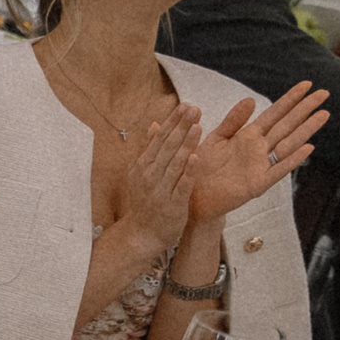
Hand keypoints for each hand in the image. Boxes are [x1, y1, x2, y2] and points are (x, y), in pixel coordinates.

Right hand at [117, 104, 201, 258]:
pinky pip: (181, 185)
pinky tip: (196, 157)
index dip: (173, 121)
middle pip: (167, 146)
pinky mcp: (171, 205)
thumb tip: (155, 125)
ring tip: (197, 126)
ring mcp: (159, 190)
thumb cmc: (146, 202)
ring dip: (186, 143)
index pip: (159, 138)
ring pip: (174, 163)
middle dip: (181, 126)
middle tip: (194, 108)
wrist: (142, 234)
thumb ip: (151, 150)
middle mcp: (149, 175)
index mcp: (143, 165)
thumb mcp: (144, 174)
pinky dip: (188, 171)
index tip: (185, 105)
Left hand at [185, 81, 327, 224]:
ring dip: (306, 130)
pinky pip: (278, 170)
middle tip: (324, 93)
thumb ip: (233, 121)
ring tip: (324, 114)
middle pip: (286, 125)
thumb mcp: (216, 139)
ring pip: (288, 144)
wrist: (191, 195)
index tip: (306, 84)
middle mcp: (258, 149)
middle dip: (305, 109)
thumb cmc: (202, 166)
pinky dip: (292, 160)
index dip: (290, 99)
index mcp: (248, 136)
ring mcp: (261, 166)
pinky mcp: (257, 184)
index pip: (274, 113)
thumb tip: (251, 99)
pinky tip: (308, 148)